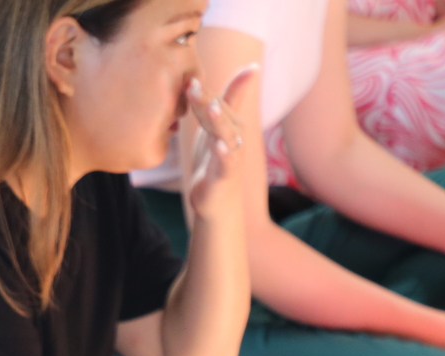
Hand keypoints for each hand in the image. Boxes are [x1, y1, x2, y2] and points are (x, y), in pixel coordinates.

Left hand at [181, 64, 258, 220]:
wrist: (216, 201)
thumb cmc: (213, 161)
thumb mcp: (210, 129)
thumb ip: (207, 105)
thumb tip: (197, 78)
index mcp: (229, 123)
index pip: (225, 99)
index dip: (237, 82)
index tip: (251, 65)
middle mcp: (234, 135)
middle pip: (221, 113)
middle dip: (208, 98)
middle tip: (193, 82)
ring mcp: (231, 154)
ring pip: (225, 134)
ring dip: (218, 120)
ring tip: (211, 108)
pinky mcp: (225, 175)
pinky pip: (226, 162)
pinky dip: (224, 153)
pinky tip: (220, 146)